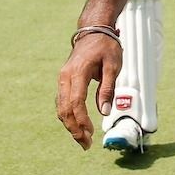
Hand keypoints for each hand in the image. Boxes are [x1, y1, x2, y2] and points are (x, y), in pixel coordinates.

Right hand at [56, 33, 122, 149]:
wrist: (94, 30)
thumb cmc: (106, 46)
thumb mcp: (113, 65)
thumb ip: (108, 88)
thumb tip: (104, 112)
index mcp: (78, 72)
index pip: (76, 102)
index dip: (82, 120)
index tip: (90, 133)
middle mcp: (65, 77)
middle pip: (64, 109)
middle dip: (74, 129)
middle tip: (86, 144)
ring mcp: (62, 79)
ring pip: (60, 108)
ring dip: (70, 125)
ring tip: (83, 139)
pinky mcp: (64, 81)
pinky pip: (62, 102)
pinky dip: (68, 116)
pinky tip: (78, 126)